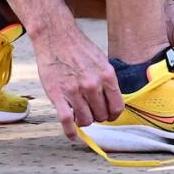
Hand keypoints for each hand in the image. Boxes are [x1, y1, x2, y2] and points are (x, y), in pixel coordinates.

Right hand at [31, 20, 122, 142]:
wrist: (56, 37)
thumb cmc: (79, 49)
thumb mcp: (101, 62)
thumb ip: (107, 82)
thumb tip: (112, 102)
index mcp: (107, 76)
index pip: (117, 107)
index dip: (113, 115)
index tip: (108, 115)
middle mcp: (93, 84)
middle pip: (101, 115)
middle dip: (97, 116)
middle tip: (90, 111)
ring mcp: (75, 90)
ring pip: (86, 120)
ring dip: (84, 121)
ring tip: (79, 114)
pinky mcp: (58, 94)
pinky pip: (67, 120)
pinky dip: (70, 132)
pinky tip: (72, 136)